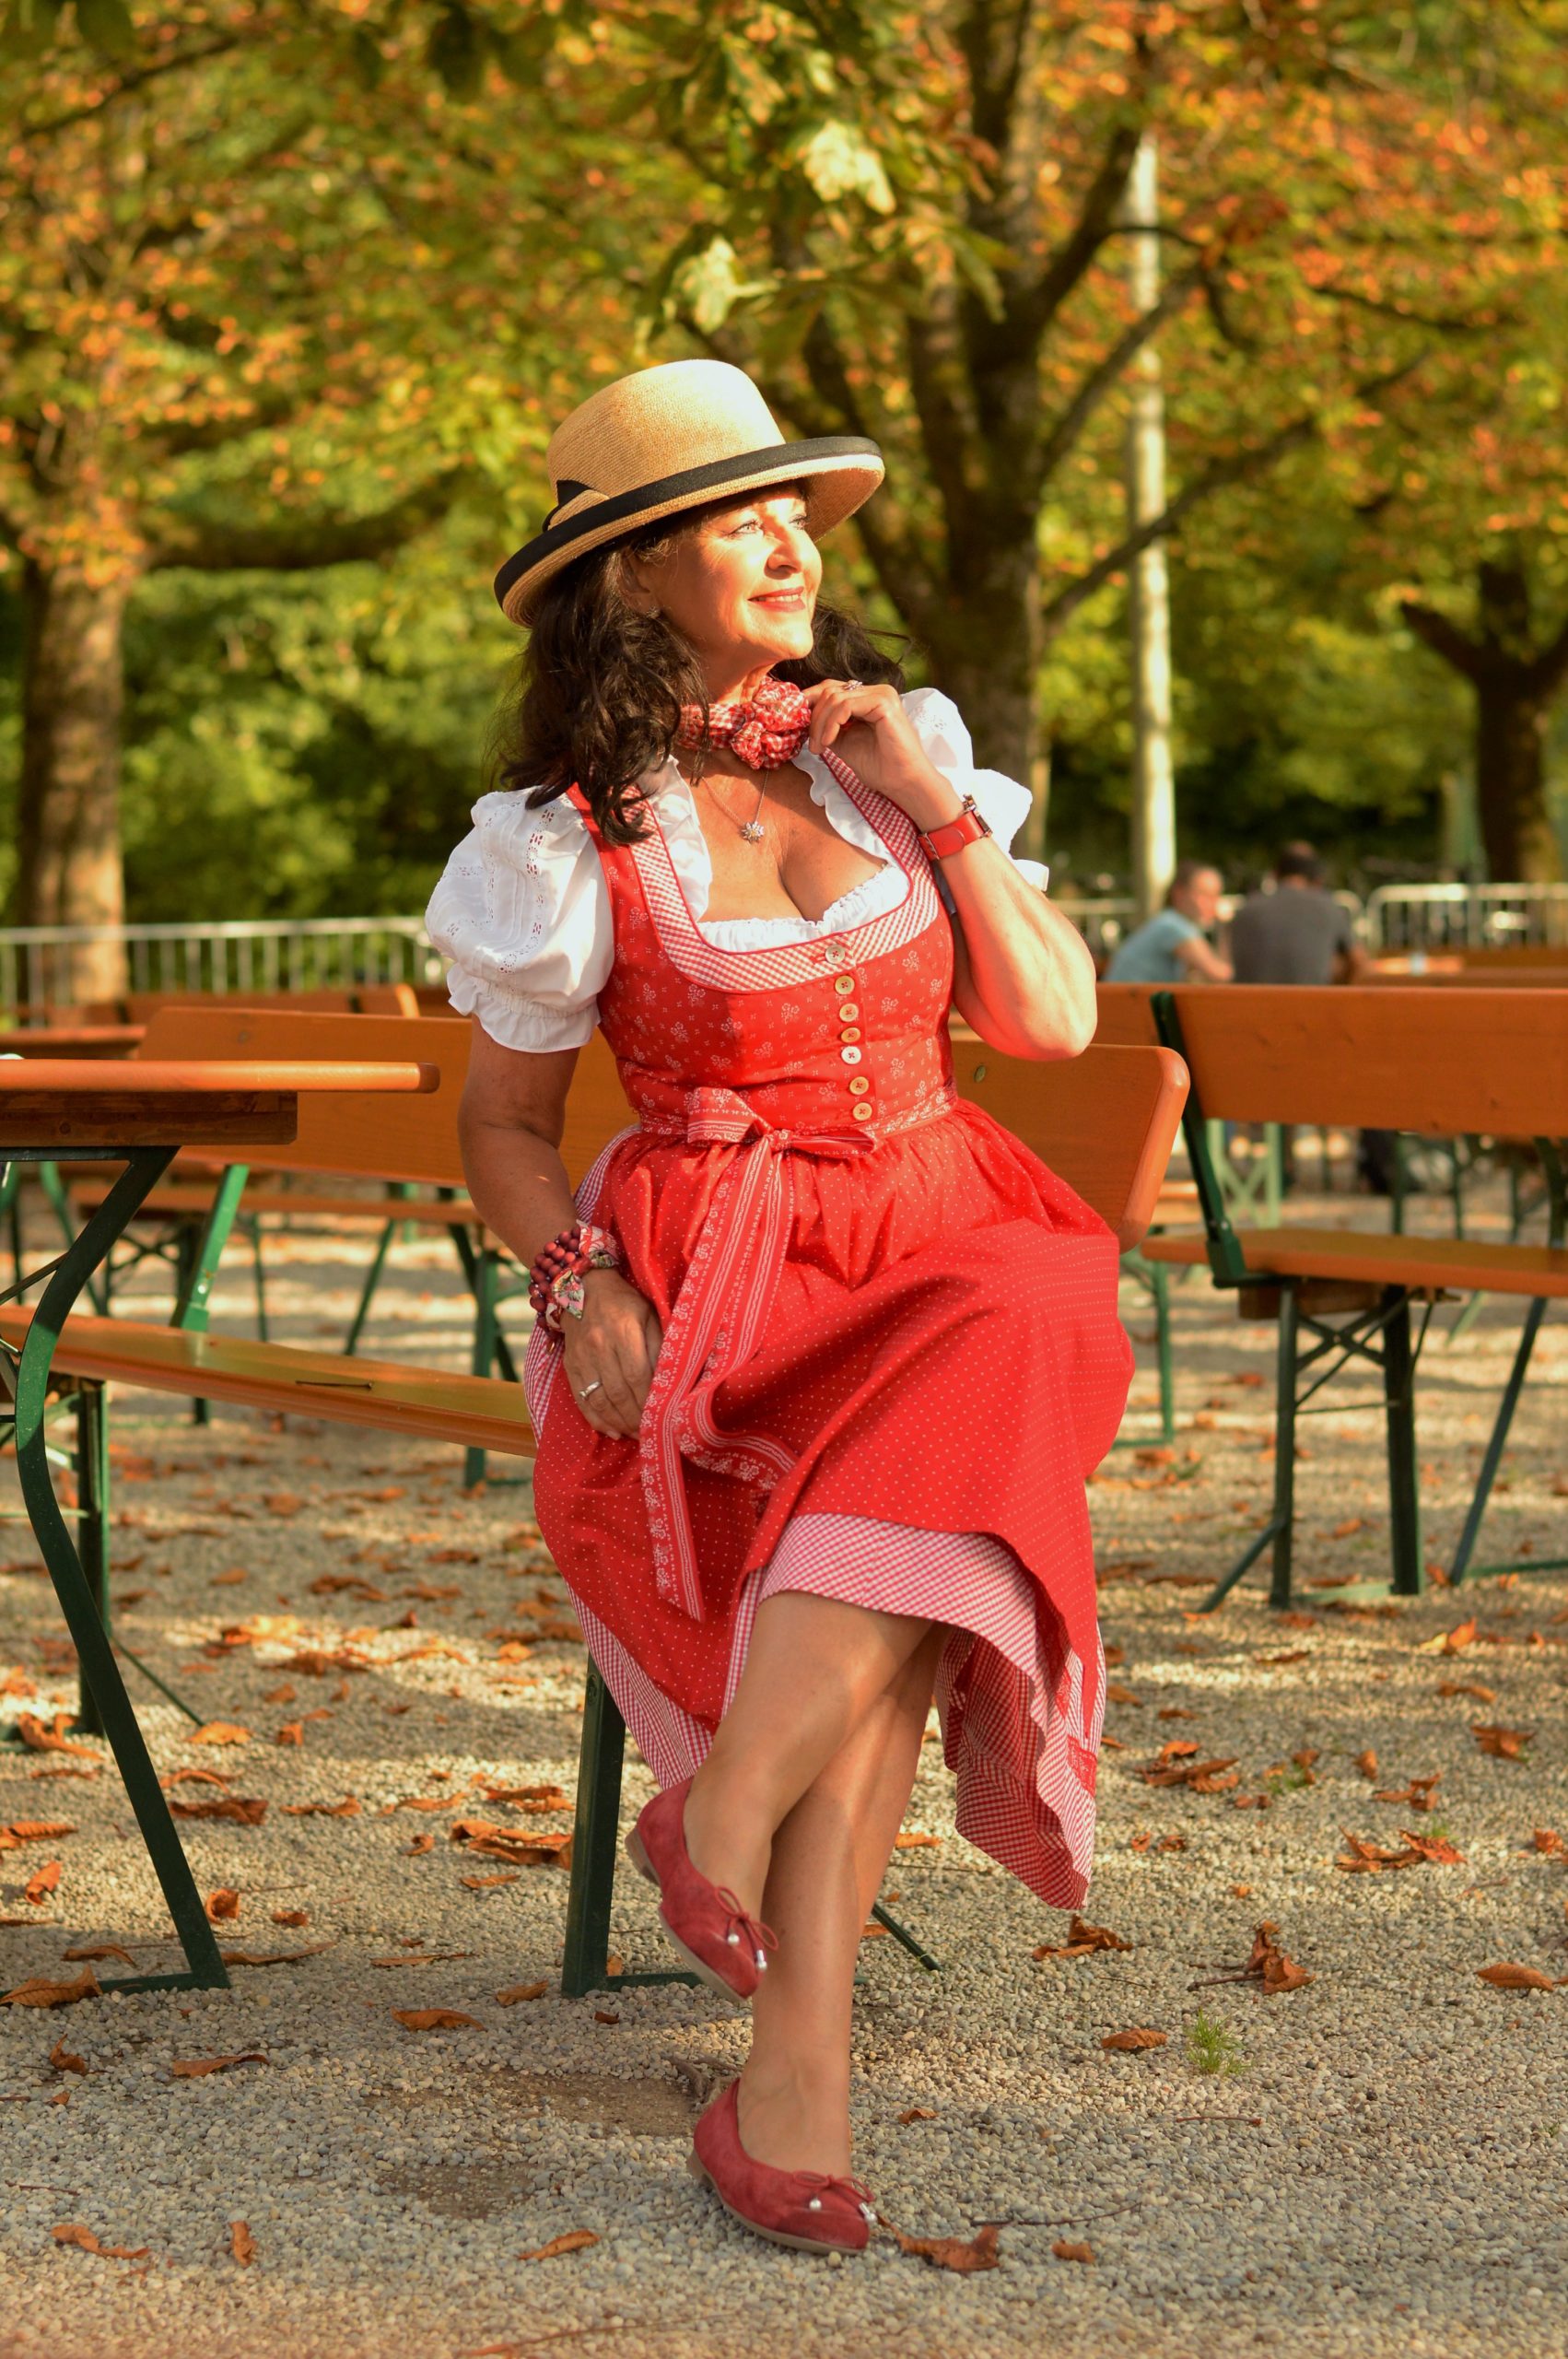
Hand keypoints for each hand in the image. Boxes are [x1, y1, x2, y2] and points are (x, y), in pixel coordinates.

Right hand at [560, 1268, 662, 1439]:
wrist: (584, 1288)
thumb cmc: (625, 1302)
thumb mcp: (650, 1315)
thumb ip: (659, 1346)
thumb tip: (669, 1380)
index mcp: (623, 1332)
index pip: (637, 1375)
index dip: (648, 1401)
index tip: (661, 1417)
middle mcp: (599, 1346)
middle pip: (618, 1393)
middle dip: (636, 1418)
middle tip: (650, 1433)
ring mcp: (581, 1357)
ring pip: (599, 1400)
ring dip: (618, 1423)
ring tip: (635, 1435)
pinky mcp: (570, 1365)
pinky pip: (581, 1399)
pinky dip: (596, 1419)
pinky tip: (611, 1431)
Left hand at [802, 679, 962, 832]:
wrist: (902, 783)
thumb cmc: (879, 767)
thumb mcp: (844, 742)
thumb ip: (828, 726)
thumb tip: (803, 717)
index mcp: (868, 698)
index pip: (832, 689)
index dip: (811, 703)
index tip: (797, 724)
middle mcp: (876, 691)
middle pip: (830, 690)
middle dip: (814, 717)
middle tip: (813, 745)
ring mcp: (882, 694)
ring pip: (834, 697)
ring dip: (820, 724)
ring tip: (820, 748)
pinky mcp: (883, 702)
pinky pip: (845, 705)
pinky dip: (831, 724)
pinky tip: (830, 742)